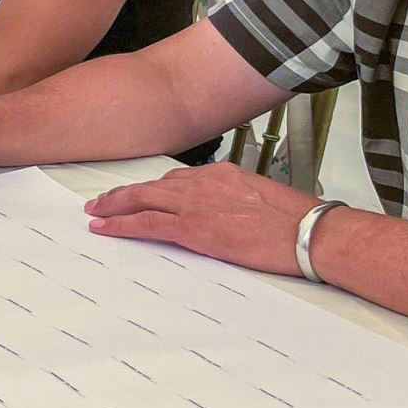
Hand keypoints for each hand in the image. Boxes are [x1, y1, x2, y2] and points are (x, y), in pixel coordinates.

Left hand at [83, 161, 320, 275]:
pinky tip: (105, 228)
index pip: (179, 179)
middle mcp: (205, 183)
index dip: (154, 188)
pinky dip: (121, 225)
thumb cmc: (298, 222)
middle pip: (153, 185)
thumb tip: (227, 213)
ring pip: (143, 200)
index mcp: (224, 174)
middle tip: (102, 201)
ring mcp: (197, 204)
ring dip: (115, 206)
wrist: (312, 233)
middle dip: (124, 194)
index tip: (140, 194)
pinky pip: (147, 223)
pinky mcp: (194, 228)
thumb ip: (236, 201)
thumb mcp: (263, 200)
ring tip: (96, 213)